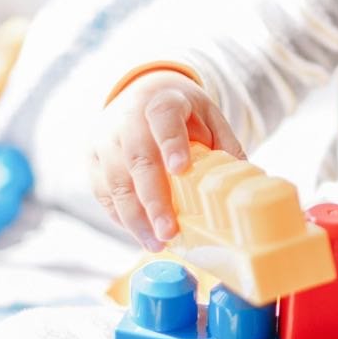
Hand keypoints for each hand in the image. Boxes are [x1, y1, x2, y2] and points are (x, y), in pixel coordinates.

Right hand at [88, 69, 244, 250]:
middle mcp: (128, 118)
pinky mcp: (92, 159)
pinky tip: (140, 234)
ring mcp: (105, 140)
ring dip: (136, 218)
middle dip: (153, 199)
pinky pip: (103, 193)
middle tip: (169, 231)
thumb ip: (225, 145)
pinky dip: (121, 217)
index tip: (180, 169)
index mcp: (162, 101)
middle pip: (137, 159)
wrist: (140, 95)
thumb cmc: (181, 113)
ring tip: (157, 243)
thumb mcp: (209, 117)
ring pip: (115, 182)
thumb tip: (245, 182)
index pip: (164, 118)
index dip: (171, 143)